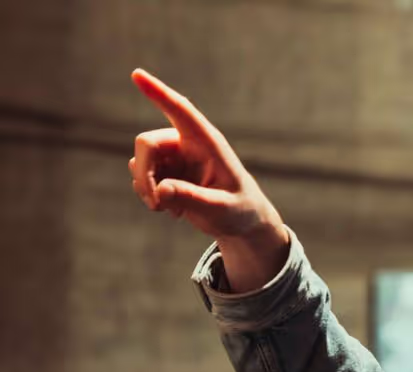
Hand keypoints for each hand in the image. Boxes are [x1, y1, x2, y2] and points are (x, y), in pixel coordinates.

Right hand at [129, 68, 289, 291]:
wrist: (240, 222)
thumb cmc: (240, 210)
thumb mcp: (221, 209)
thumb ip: (193, 199)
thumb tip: (161, 191)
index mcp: (208, 142)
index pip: (181, 111)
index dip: (158, 92)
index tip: (137, 73)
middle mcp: (187, 143)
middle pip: (147, 143)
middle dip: (145, 174)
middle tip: (157, 203)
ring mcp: (174, 157)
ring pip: (139, 161)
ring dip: (146, 187)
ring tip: (168, 209)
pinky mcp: (165, 171)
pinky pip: (140, 176)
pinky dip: (149, 195)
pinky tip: (171, 209)